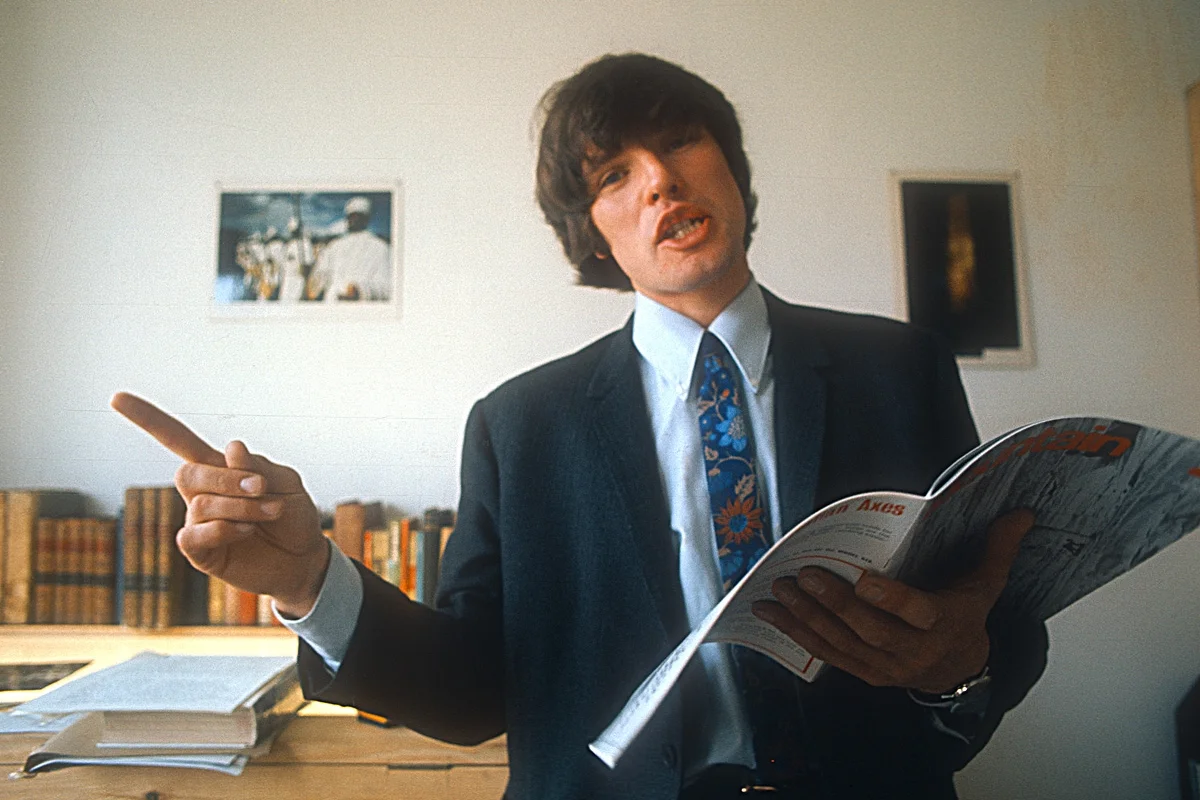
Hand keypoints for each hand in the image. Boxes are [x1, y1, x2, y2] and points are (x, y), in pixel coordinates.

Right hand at [110, 392, 328, 616]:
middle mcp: (201, 492)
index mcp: (219, 467)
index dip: (148, 419)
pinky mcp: (200, 551)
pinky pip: (194, 535)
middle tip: (262, 488)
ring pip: (200, 504)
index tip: (115, 397)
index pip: (177, 439)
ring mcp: (198, 522)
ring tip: (271, 512)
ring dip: (242, 507)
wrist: (303, 559)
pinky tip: (247, 530)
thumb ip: (260, 467)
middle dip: (227, 479)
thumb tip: (232, 448)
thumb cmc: (293, 517)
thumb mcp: (287, 483)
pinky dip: (225, 529)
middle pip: (187, 473)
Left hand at [751, 509, 1033, 692]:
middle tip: (804, 575)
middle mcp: (913, 650)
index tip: (863, 578)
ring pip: (842, 643)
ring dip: (806, 618)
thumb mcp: (986, 583)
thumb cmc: (966, 614)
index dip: (890, 599)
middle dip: (834, 604)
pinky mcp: (863, 673)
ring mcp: (885, 666)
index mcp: (943, 623)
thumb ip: (998, 547)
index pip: (916, 612)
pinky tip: (771, 614)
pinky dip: (797, 634)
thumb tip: (1022, 512)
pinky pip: (827, 655)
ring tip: (779, 590)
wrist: (960, 669)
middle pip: (870, 629)